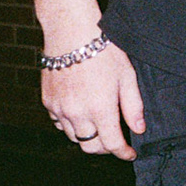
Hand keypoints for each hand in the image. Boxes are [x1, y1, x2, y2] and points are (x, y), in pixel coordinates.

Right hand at [43, 37, 145, 160]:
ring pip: (74, 137)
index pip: (112, 144)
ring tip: (98, 125)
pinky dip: (71, 124)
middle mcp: (77, 113)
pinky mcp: (48, 101)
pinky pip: (60, 123)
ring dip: (87, 136)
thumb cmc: (102, 50)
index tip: (129, 153)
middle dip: (105, 148)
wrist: (71, 31)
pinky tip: (81, 113)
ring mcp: (60, 108)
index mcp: (100, 108)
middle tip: (115, 141)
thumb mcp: (127, 76)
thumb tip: (138, 128)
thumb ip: (133, 106)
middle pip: (90, 146)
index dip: (123, 153)